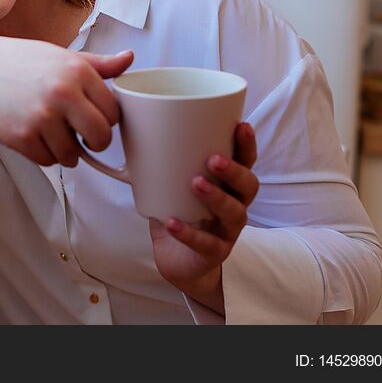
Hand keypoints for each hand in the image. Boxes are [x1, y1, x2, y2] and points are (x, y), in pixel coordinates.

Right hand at [0, 35, 134, 166]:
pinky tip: (33, 135)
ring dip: (66, 150)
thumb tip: (130, 59)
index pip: (114, 111)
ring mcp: (41, 116)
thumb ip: (97, 64)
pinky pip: (47, 160)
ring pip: (73, 154)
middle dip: (94, 142)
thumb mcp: (58, 55)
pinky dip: (43, 154)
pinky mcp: (21, 136)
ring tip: (51, 132)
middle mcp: (63, 92)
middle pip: (101, 137)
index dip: (106, 119)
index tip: (94, 118)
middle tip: (82, 135)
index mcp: (77, 70)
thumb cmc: (14, 60)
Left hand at [148, 122, 258, 314]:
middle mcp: (235, 206)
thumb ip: (161, 158)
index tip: (241, 125)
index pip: (246, 162)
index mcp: (229, 185)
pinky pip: (206, 244)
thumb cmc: (178, 212)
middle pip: (248, 186)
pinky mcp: (213, 253)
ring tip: (195, 183)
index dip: (247, 145)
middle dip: (235, 171)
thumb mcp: (172, 184)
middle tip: (214, 159)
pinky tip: (172, 222)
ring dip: (217, 197)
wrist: (178, 260)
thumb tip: (132, 122)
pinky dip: (188, 233)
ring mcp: (227, 232)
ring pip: (234, 214)